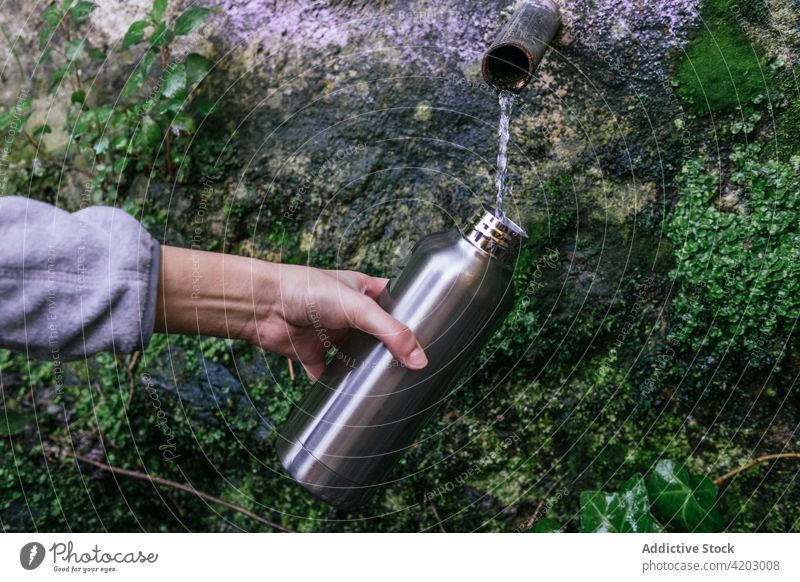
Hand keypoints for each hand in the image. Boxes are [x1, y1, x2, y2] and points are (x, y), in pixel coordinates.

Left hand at [154, 246, 427, 379]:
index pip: (396, 302)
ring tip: (394, 387)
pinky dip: (339, 387)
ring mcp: (331, 335)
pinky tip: (354, 400)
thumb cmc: (307, 290)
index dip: (412, 315)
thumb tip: (420, 360)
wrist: (263, 305)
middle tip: (418, 369)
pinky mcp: (313, 354)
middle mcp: (349, 313)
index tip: (433, 333)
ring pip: (357, 357)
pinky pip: (330, 375)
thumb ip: (390, 332)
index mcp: (364, 290)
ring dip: (368, 370)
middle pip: (379, 335)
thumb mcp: (358, 307)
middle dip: (394, 350)